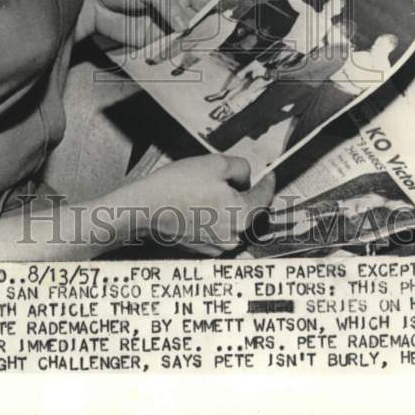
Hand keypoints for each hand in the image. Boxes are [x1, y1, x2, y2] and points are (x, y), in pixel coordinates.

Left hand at [75, 0, 209, 46]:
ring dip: (193, 47)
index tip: (228, 19)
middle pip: (198, 23)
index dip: (216, 9)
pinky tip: (183, 59)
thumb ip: (168, 5)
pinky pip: (169, 51)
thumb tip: (185, 24)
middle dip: (207, 32)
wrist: (93, 6)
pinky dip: (176, 56)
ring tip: (202, 52)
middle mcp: (174, 10)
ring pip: (186, 40)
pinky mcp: (153, 43)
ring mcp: (164, 28)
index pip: (202, 0)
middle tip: (216, 41)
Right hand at [130, 155, 275, 256]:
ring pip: (232, 223)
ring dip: (228, 208)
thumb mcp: (215, 163)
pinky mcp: (201, 250)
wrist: (145, 209)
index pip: (265, 198)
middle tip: (233, 178)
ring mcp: (217, 247)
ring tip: (210, 191)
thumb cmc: (179, 186)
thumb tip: (247, 176)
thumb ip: (240, 168)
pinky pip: (217, 232)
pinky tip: (198, 206)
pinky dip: (214, 219)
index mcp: (242, 216)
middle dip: (245, 195)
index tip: (268, 174)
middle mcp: (234, 237)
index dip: (267, 182)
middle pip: (249, 212)